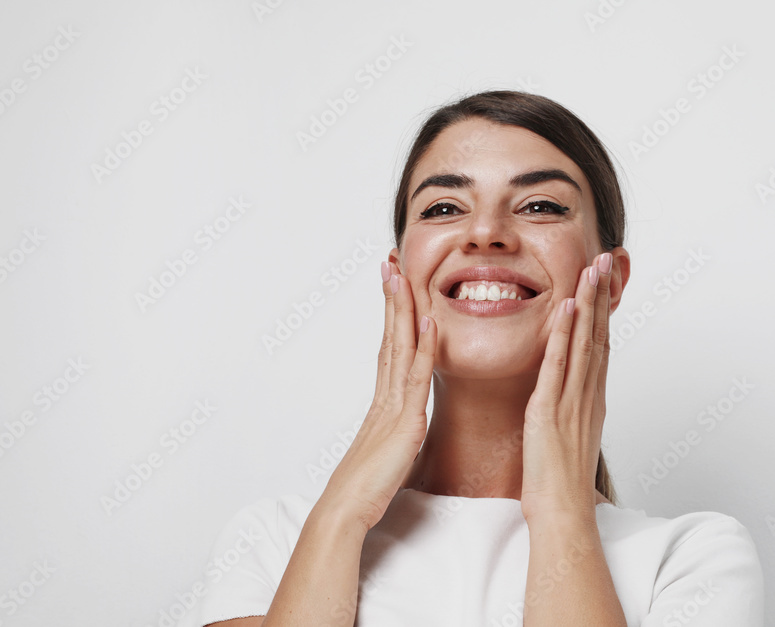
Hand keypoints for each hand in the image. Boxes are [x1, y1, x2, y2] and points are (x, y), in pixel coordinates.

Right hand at [315, 261, 435, 532]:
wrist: (345, 511)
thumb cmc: (364, 488)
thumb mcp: (386, 451)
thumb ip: (394, 431)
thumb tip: (402, 423)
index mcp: (383, 403)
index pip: (388, 348)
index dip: (391, 316)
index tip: (392, 286)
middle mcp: (385, 396)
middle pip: (389, 336)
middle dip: (392, 298)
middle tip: (390, 262)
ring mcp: (393, 406)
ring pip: (399, 347)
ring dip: (402, 309)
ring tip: (402, 274)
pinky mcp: (405, 423)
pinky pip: (416, 378)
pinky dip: (423, 348)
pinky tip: (430, 322)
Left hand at [520, 252, 613, 523]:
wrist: (562, 513)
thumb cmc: (560, 482)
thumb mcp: (568, 435)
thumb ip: (568, 410)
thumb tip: (564, 398)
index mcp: (590, 399)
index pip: (600, 345)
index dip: (603, 311)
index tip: (603, 282)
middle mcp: (588, 394)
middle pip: (599, 335)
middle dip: (602, 295)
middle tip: (605, 259)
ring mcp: (572, 400)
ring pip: (585, 341)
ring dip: (589, 302)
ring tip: (592, 268)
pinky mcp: (551, 409)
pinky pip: (559, 363)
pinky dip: (565, 333)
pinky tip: (567, 306)